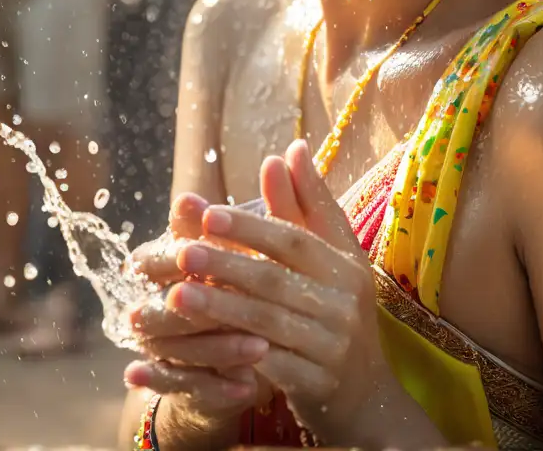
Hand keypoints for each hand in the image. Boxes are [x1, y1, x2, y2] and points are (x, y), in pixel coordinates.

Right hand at [124, 193, 267, 414]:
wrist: (248, 348)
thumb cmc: (265, 281)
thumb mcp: (277, 244)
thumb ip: (279, 203)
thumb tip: (288, 151)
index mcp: (180, 260)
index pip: (174, 248)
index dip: (193, 239)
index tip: (219, 231)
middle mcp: (167, 299)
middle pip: (172, 299)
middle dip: (209, 299)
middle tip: (245, 299)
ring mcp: (170, 344)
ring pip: (181, 348)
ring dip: (219, 348)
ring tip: (259, 348)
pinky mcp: (182, 383)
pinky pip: (191, 388)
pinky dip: (217, 388)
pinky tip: (246, 388)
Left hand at [168, 140, 398, 442]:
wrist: (366, 394)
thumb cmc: (339, 313)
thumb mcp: (332, 257)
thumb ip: (307, 206)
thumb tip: (292, 149)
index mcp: (347, 264)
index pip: (294, 239)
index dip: (251, 225)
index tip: (208, 213)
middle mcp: (345, 301)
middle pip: (276, 278)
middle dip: (226, 263)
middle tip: (181, 251)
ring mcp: (333, 344)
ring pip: (267, 322)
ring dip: (219, 309)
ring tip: (175, 297)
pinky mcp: (317, 383)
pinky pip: (269, 366)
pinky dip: (235, 355)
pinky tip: (202, 347)